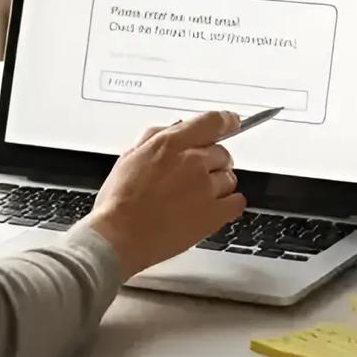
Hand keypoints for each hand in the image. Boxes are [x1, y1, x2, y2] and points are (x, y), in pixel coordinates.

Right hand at [84, 111, 245, 278]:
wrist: (120, 236)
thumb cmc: (119, 201)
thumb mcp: (130, 157)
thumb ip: (156, 138)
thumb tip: (174, 128)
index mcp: (170, 144)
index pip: (211, 122)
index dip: (226, 121)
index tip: (231, 122)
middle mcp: (192, 162)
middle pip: (222, 153)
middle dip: (212, 162)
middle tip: (195, 177)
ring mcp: (206, 188)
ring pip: (229, 178)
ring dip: (218, 185)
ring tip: (195, 198)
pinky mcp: (214, 214)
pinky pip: (237, 202)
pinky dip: (229, 204)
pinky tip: (213, 209)